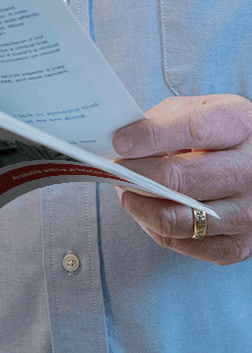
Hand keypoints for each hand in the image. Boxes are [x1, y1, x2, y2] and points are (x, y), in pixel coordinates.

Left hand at [113, 94, 251, 264]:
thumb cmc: (219, 131)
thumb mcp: (200, 108)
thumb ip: (163, 119)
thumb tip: (121, 140)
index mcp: (241, 126)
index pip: (193, 131)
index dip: (150, 137)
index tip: (119, 142)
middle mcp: (251, 170)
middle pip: (179, 179)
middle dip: (135, 175)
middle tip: (114, 170)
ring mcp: (249, 211)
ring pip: (176, 219)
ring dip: (139, 206)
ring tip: (126, 191)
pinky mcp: (241, 243)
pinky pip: (185, 244)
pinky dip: (156, 229)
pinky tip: (147, 211)